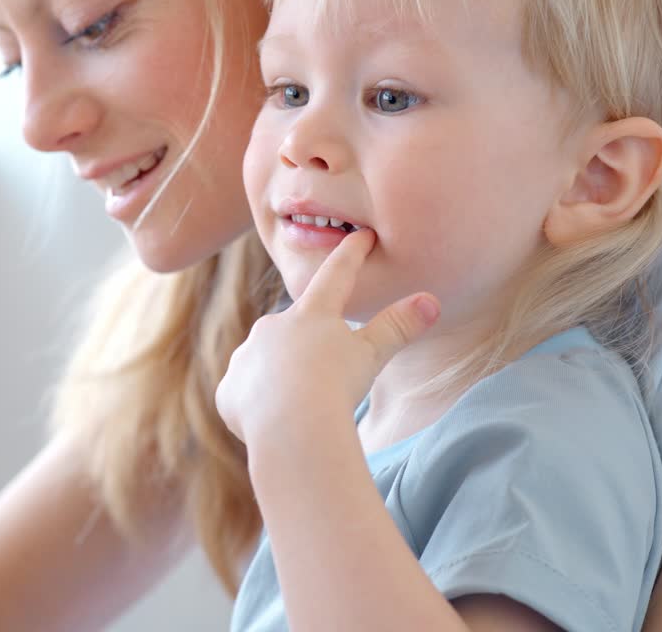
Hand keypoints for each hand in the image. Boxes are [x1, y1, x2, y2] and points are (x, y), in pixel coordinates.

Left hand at [215, 229, 439, 445]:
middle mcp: (272, 327)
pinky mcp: (229, 391)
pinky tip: (273, 423)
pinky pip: (244, 397)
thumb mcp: (371, 356)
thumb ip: (398, 327)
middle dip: (304, 346)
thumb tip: (432, 301)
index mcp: (312, 314)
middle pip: (293, 329)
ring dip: (278, 378)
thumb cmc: (336, 387)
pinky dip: (256, 406)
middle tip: (321, 374)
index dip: (352, 255)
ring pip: (265, 364)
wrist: (291, 426)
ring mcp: (246, 357)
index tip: (362, 236)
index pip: (337, 276)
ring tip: (299, 405)